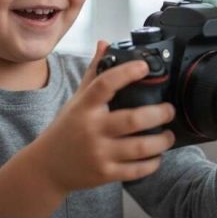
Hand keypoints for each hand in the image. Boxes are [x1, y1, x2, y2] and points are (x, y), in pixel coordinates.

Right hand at [32, 41, 176, 194]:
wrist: (47, 167)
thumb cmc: (66, 129)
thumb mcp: (76, 100)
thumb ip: (94, 73)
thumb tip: (104, 43)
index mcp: (85, 107)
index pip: (105, 84)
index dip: (126, 73)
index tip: (144, 66)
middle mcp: (92, 129)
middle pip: (132, 120)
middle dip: (158, 114)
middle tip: (169, 110)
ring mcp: (98, 153)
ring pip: (140, 147)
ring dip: (161, 141)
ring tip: (168, 135)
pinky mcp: (105, 173)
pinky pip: (136, 169)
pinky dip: (152, 163)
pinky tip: (157, 156)